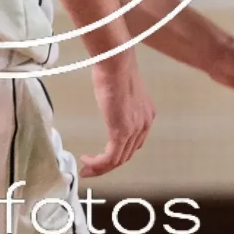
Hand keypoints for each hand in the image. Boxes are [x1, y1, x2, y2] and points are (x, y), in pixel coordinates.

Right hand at [80, 53, 154, 176]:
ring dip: (101, 168)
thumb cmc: (115, 69)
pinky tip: (87, 162)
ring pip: (119, 159)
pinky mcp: (121, 132)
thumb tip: (110, 102)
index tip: (102, 156)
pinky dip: (98, 164)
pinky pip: (110, 157)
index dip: (118, 153)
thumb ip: (119, 102)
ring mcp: (134, 130)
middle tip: (91, 168)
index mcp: (146, 115)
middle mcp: (144, 125)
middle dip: (108, 165)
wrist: (116, 64)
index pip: (134, 143)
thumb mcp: (120, 90)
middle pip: (127, 154)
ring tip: (86, 169)